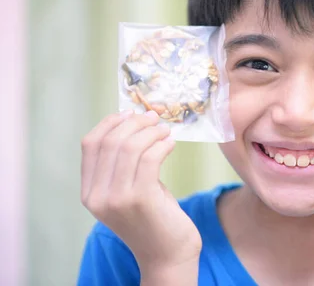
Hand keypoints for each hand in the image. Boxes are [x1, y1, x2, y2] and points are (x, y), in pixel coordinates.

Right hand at [81, 110, 201, 282]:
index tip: (130, 113)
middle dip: (135, 123)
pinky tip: (170, 143)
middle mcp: (97, 196)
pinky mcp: (141, 199)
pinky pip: (150, 158)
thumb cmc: (153, 218)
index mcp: (89, 192)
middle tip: (155, 118)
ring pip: (130, 147)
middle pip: (111, 142)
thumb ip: (125, 165)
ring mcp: (117, 199)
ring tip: (165, 130)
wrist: (167, 255)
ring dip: (151, 132)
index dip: (110, 123)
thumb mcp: (129, 190)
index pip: (90, 144)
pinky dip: (161, 144)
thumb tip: (136, 123)